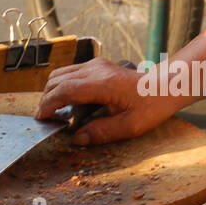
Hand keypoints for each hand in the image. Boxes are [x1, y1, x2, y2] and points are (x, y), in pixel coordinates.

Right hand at [34, 57, 171, 145]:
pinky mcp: (98, 66)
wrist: (165, 86)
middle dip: (47, 98)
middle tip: (45, 119)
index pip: (65, 90)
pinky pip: (71, 73)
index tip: (41, 118)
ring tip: (54, 112)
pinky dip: (63, 86)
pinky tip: (68, 103)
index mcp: (103, 84)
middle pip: (57, 79)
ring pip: (62, 74)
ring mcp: (96, 65)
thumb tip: (78, 139)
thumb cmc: (152, 104)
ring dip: (53, 91)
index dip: (49, 104)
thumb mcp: (130, 126)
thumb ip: (102, 132)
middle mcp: (96, 70)